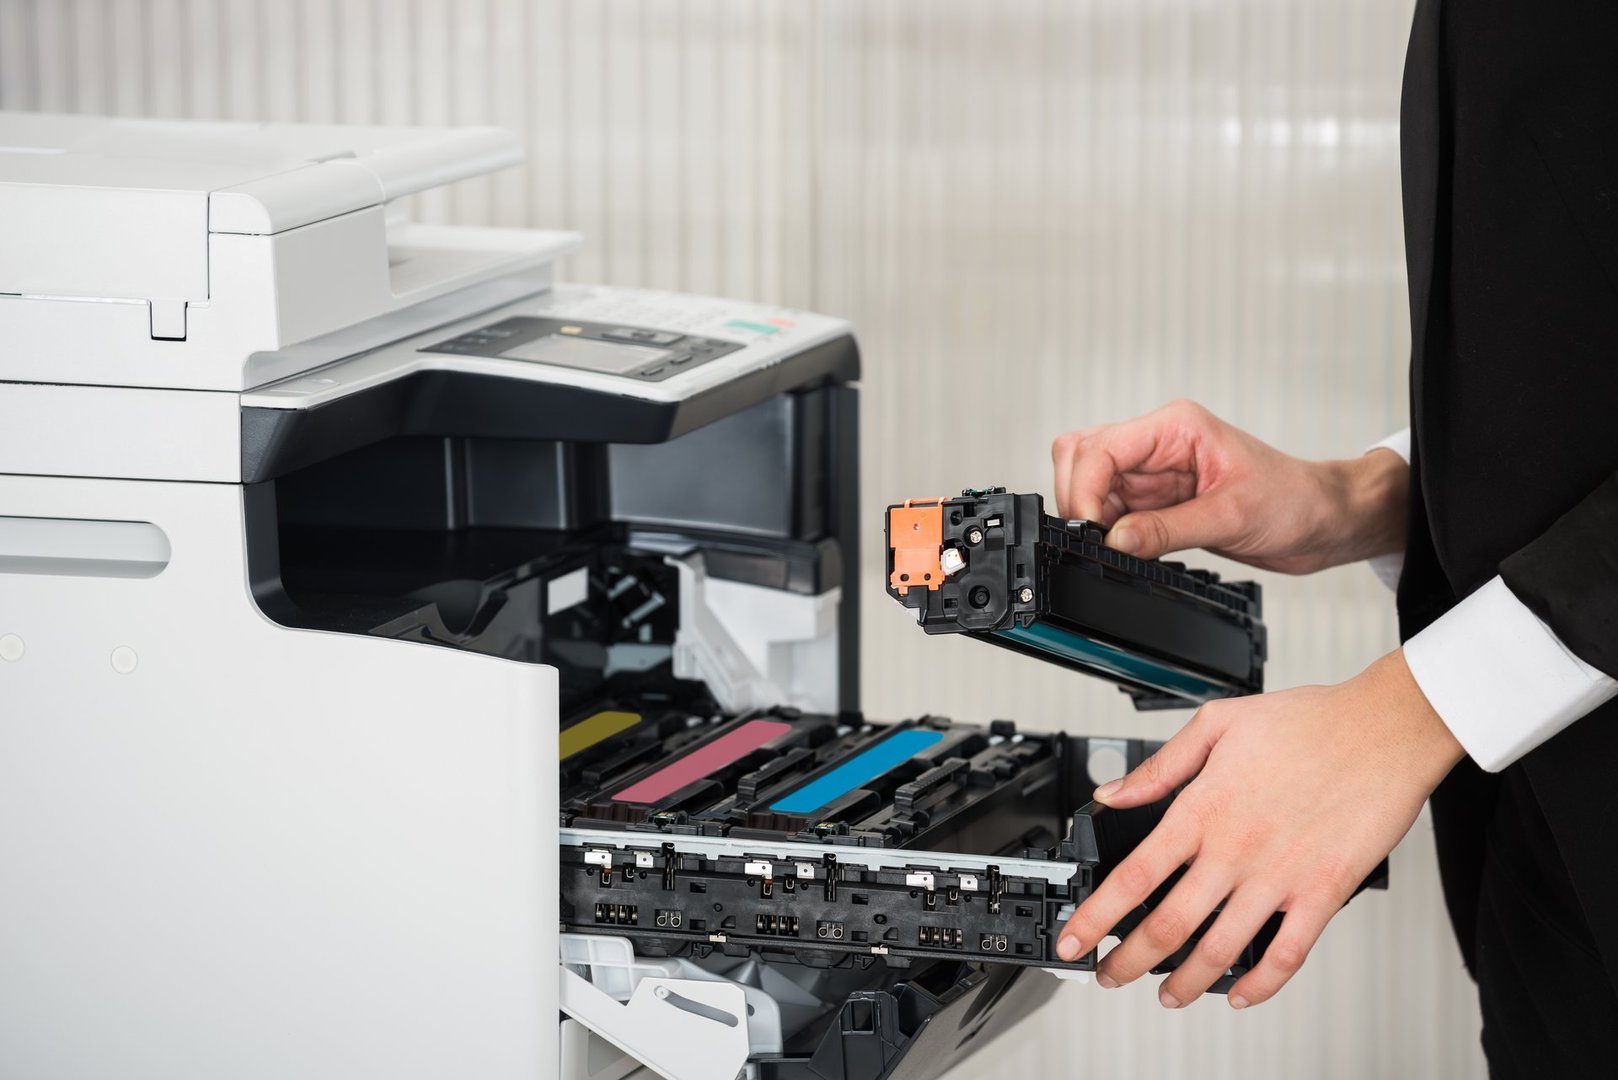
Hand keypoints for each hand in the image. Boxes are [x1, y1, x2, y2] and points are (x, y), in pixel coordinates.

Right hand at [1050, 400, 1407, 571]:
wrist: (1323, 520)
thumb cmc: (1295, 500)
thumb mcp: (1231, 517)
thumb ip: (1167, 529)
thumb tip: (1114, 541)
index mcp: (1175, 427)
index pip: (1100, 447)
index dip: (1086, 489)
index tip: (1092, 529)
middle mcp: (1157, 444)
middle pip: (1081, 457)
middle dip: (1080, 499)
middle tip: (1096, 539)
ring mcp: (1154, 472)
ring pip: (1091, 484)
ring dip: (1094, 517)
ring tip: (1120, 546)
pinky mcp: (1157, 501)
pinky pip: (1112, 511)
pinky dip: (1109, 533)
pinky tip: (1129, 549)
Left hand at [1054, 649, 1463, 1008]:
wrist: (1384, 728)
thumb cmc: (1309, 721)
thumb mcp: (1217, 723)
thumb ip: (1161, 766)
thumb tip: (1113, 793)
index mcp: (1203, 809)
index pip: (1133, 876)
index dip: (1095, 915)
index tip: (1073, 939)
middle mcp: (1235, 850)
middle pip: (1167, 924)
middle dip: (1128, 961)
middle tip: (1108, 975)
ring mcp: (1280, 877)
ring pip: (1220, 949)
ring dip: (1185, 982)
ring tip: (1165, 995)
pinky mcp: (1323, 893)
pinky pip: (1287, 954)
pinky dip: (1260, 985)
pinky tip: (1240, 994)